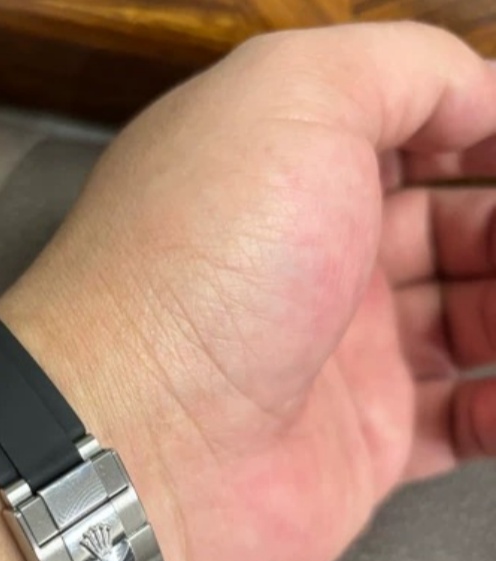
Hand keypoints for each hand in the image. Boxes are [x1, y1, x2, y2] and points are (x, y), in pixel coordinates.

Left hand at [0, 22, 495, 560]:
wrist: (143, 432)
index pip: (414, 140)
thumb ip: (398, 71)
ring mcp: (341, 360)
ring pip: (467, 323)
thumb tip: (484, 94)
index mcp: (293, 178)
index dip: (482, 137)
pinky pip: (458, 422)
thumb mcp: (289, 102)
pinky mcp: (361, 444)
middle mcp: (317, 265)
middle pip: (454, 231)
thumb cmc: (202, 260)